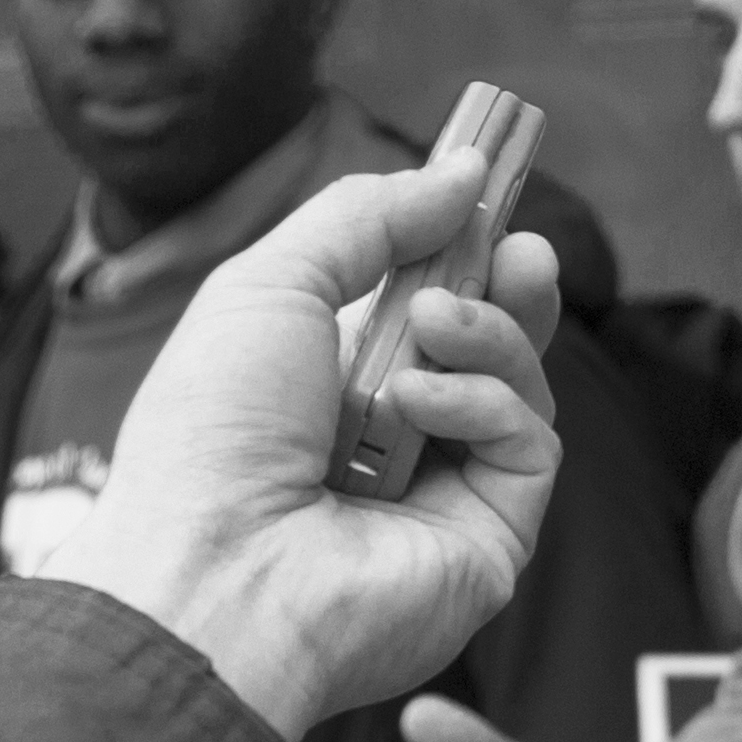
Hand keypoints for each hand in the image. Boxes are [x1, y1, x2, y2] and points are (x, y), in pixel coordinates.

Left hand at [30, 156, 564, 740]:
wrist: (216, 571)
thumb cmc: (212, 434)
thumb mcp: (271, 285)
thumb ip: (369, 219)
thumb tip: (465, 170)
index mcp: (328, 382)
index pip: (421, 305)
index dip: (461, 250)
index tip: (489, 197)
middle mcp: (391, 439)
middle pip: (491, 345)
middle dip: (510, 286)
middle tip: (518, 251)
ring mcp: (445, 493)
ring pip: (518, 384)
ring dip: (484, 334)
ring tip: (426, 329)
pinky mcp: (490, 539)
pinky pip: (528, 444)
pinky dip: (484, 404)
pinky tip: (418, 406)